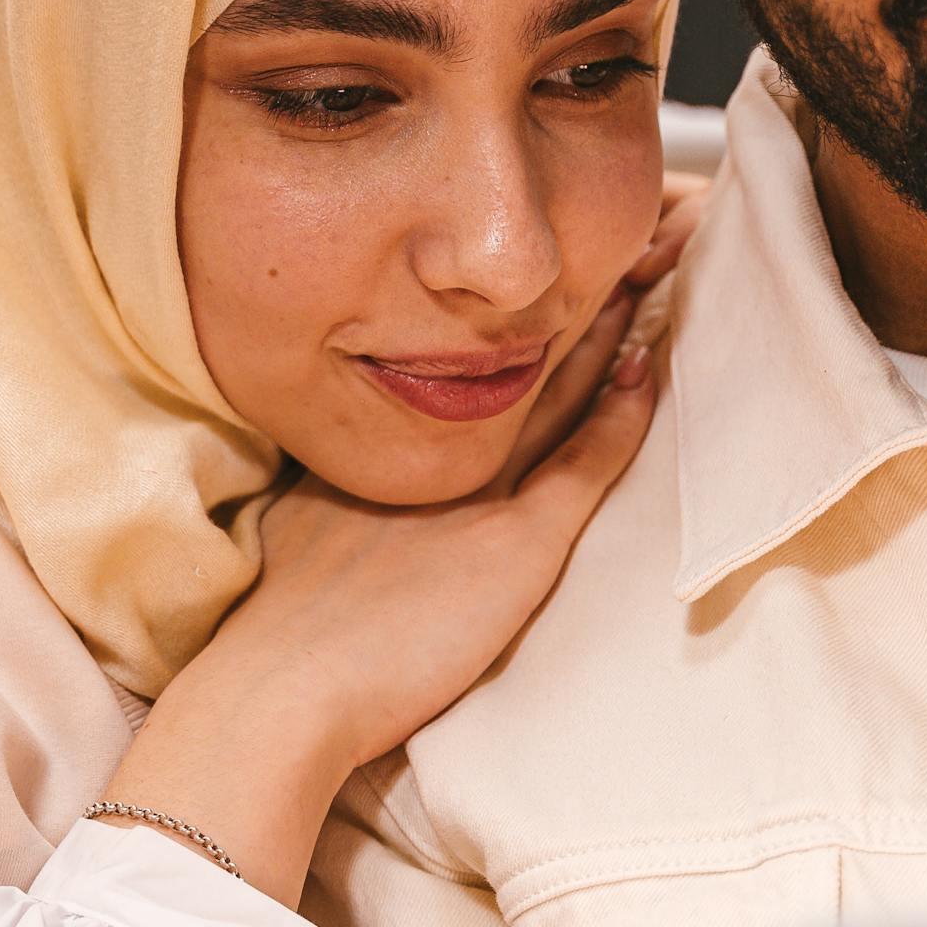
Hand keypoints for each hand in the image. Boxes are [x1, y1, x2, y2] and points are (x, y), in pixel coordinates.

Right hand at [100, 291, 659, 904]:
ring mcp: (473, 493)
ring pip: (553, 392)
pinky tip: (652, 367)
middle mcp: (425, 455)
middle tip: (605, 236)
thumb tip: (327, 530)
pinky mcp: (516, 543)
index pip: (443, 379)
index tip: (514, 288)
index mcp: (370, 455)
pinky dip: (622, 414)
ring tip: (645, 273)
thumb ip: (320, 518)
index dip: (486, 328)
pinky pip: (585, 463)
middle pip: (502, 361)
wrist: (280, 690)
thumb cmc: (274, 648)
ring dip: (602, 332)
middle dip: (554, 302)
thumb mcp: (289, 547)